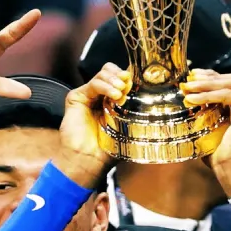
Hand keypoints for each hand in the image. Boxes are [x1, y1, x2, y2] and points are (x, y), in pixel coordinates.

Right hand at [56, 63, 130, 185]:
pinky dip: (105, 85)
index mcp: (112, 101)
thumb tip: (153, 96)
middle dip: (122, 75)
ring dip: (114, 80)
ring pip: (103, 73)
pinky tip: (114, 95)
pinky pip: (93, 83)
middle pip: (111, 71)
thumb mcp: (129, 127)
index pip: (121, 78)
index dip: (130, 77)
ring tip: (121, 94)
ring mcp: (87, 95)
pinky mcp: (76, 97)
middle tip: (128, 86)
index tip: (138, 83)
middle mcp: (99, 96)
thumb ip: (137, 111)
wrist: (89, 160)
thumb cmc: (108, 149)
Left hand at [180, 70, 230, 180]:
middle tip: (190, 79)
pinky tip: (192, 99)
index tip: (195, 76)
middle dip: (211, 77)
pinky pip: (228, 95)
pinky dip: (208, 95)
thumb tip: (193, 92)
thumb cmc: (221, 153)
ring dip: (207, 84)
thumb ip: (213, 108)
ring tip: (188, 87)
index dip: (215, 77)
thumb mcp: (217, 124)